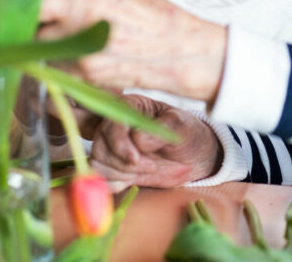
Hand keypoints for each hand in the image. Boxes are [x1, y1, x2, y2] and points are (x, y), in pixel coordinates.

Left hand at [38, 0, 226, 101]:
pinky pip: (54, 64)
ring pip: (37, 39)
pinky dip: (57, 61)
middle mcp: (84, 8)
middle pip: (31, 6)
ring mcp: (82, 41)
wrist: (184, 50)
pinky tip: (74, 57)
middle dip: (20, 12)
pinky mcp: (84, 69)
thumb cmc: (155, 18)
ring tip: (55, 40)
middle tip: (17, 17)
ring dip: (38, 40)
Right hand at [89, 94, 222, 190]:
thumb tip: (137, 139)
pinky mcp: (113, 167)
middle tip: (151, 166)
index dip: (119, 143)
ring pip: (98, 164)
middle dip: (123, 163)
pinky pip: (101, 178)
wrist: (193, 156)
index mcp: (130, 107)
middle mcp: (115, 126)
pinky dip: (114, 184)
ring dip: (120, 174)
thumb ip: (159, 131)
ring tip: (147, 170)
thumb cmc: (187, 133)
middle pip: (100, 146)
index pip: (112, 123)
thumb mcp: (180, 127)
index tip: (135, 159)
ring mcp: (112, 147)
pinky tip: (132, 180)